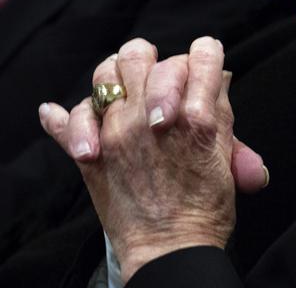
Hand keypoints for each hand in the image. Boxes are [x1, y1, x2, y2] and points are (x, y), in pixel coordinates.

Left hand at [39, 37, 264, 280]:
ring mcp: (116, 132)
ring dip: (117, 77)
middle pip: (144, 54)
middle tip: (161, 79)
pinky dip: (61, 117)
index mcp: (197, 116)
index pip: (204, 54)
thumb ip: (222, 112)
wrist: (170, 249)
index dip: (207, 56)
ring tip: (127, 92)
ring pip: (105, 73)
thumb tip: (219, 78)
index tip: (205, 68)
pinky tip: (61, 114)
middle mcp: (151, 116)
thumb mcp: (227, 155)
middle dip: (156, 61)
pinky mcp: (90, 154)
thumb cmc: (205, 208)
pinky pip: (64, 120)